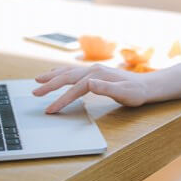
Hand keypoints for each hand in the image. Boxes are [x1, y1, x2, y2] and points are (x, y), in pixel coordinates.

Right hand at [32, 64, 148, 112]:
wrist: (146, 86)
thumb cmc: (136, 93)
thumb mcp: (124, 93)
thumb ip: (106, 88)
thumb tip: (89, 83)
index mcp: (98, 75)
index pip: (75, 88)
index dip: (62, 99)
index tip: (51, 110)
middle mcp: (93, 70)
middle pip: (67, 76)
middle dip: (50, 85)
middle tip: (35, 93)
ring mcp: (93, 70)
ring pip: (68, 72)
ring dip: (52, 76)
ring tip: (38, 80)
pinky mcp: (94, 73)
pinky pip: (73, 72)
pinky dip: (61, 73)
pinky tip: (55, 75)